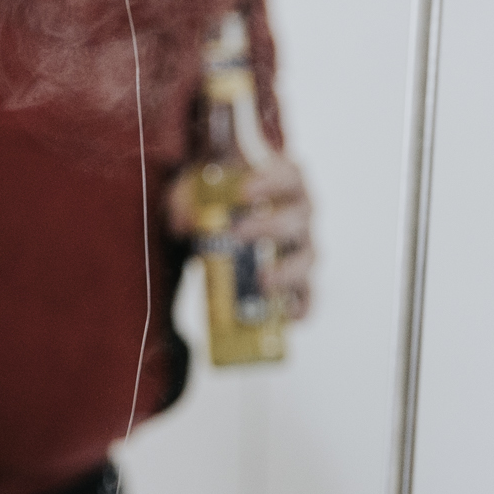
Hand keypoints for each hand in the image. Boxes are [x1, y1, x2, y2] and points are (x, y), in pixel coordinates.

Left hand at [160, 148, 315, 319]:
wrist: (229, 218)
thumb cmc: (221, 195)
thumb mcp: (199, 187)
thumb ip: (188, 198)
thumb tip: (184, 223)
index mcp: (286, 182)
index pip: (291, 175)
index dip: (272, 181)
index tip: (243, 191)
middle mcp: (301, 213)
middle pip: (299, 218)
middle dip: (270, 226)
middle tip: (235, 233)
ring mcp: (302, 246)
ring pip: (308, 258)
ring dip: (289, 271)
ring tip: (263, 282)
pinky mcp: (299, 278)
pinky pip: (308, 295)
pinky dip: (303, 307)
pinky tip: (289, 317)